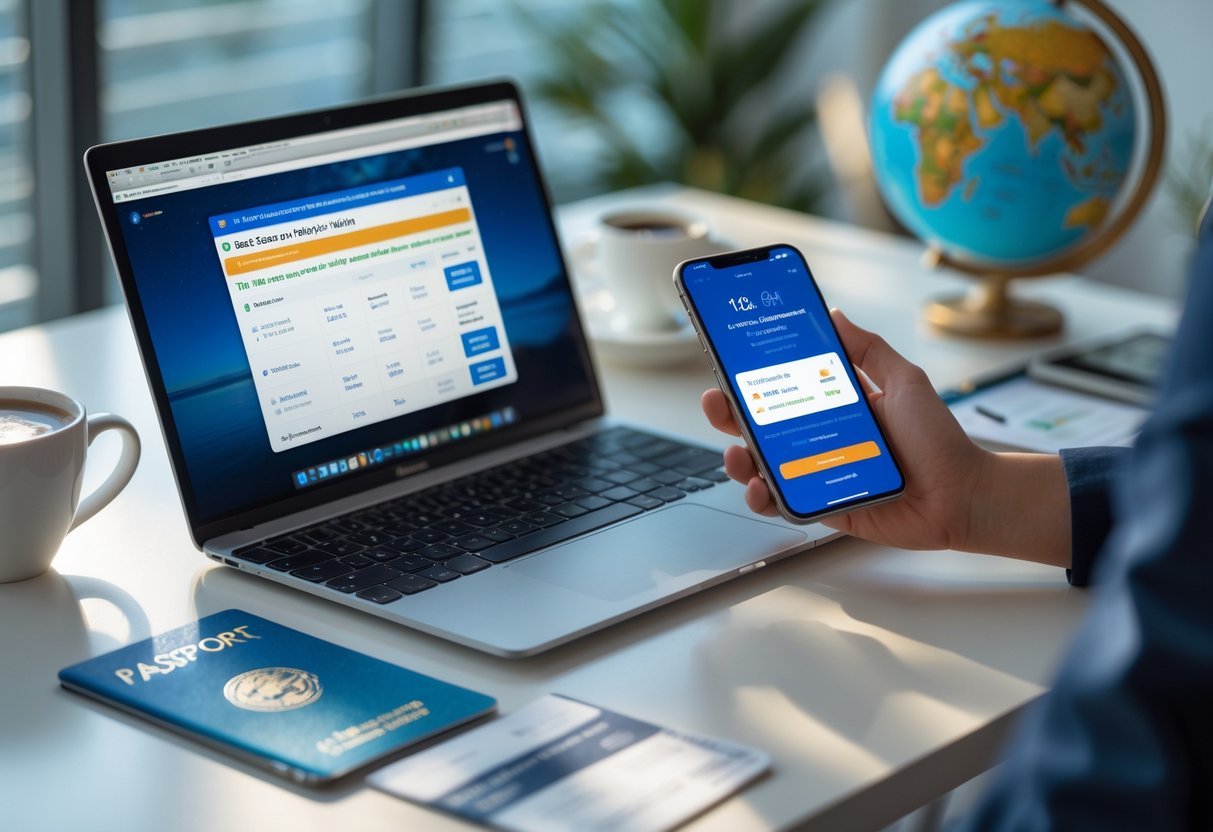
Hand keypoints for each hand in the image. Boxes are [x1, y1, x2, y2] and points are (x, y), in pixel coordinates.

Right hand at [701, 309, 1069, 563]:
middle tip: (717, 403)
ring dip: (738, 459)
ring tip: (736, 454)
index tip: (728, 363)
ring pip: (761, 466)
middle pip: (760, 426)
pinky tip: (760, 487)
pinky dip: (762, 498)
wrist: (962, 494)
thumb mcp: (904, 381)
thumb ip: (868, 349)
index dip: (751, 377)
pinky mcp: (821, 507)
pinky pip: (781, 503)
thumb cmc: (939, 440)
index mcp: (833, 406)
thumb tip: (834, 314)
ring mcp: (815, 474)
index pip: (782, 388)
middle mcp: (818, 439)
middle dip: (729, 414)